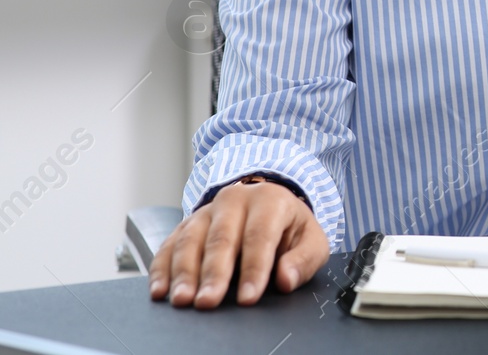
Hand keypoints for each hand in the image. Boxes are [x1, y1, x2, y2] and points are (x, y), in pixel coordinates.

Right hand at [148, 178, 328, 308]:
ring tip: (183, 300)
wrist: (268, 204)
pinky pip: (169, 245)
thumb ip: (304, 260)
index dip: (254, 268)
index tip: (248, 297)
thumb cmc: (290, 228)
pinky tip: (160, 290)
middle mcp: (234, 200)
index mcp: (269, 200)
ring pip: (190, 240)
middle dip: (214, 273)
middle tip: (208, 302)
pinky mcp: (185, 224)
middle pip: (221, 238)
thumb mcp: (311, 240)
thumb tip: (286, 280)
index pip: (260, 235)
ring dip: (184, 272)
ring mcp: (206, 211)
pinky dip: (162, 268)